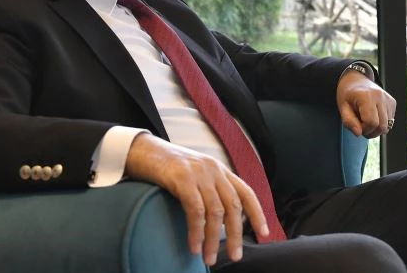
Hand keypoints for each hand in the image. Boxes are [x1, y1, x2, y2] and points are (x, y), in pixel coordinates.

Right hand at [124, 133, 268, 265]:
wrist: (143, 150)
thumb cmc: (166, 167)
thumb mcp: (195, 174)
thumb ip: (209, 190)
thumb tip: (218, 220)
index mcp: (219, 170)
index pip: (245, 191)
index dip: (256, 213)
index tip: (263, 233)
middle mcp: (213, 169)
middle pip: (233, 206)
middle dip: (235, 234)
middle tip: (234, 256)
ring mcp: (199, 173)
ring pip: (215, 212)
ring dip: (213, 239)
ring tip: (208, 257)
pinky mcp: (182, 178)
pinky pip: (195, 210)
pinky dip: (196, 231)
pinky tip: (194, 245)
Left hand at [336, 69, 396, 137]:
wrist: (356, 80)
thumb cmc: (347, 94)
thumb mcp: (342, 107)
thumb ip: (349, 121)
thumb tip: (358, 133)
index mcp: (366, 96)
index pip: (371, 122)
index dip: (364, 129)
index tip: (356, 125)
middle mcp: (380, 96)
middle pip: (381, 126)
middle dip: (371, 132)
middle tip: (361, 126)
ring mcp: (388, 99)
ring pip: (387, 126)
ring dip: (376, 129)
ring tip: (366, 120)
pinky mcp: (392, 102)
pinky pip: (390, 121)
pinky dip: (381, 123)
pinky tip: (373, 116)